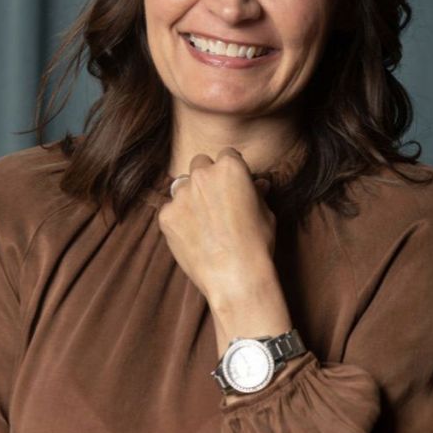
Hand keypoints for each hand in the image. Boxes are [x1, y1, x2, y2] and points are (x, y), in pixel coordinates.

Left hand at [157, 148, 275, 305]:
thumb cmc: (257, 244)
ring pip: (182, 186)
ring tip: (204, 222)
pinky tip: (193, 237)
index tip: (233, 184)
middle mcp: (202, 175)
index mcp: (230, 168)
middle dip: (207, 177)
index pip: (227, 156)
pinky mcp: (166, 216)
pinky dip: (179, 219)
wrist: (236, 277)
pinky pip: (170, 210)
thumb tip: (258, 185)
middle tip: (216, 201)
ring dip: (190, 197)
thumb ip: (257, 193)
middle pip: (200, 164)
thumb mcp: (266, 214)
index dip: (232, 170)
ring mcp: (181, 195)